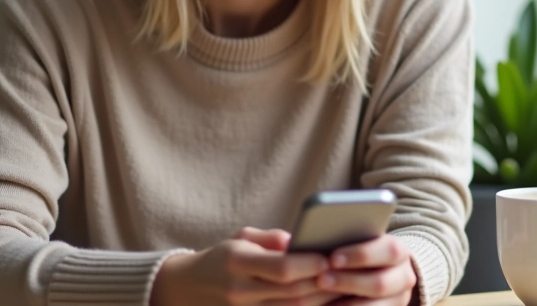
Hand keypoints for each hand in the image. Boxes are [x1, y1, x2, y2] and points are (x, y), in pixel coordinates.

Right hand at [150, 227, 341, 305]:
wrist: (187, 289)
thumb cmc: (221, 257)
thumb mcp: (240, 237)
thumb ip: (271, 239)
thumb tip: (302, 242)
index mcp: (237, 262)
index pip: (280, 267)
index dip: (309, 263)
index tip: (331, 255)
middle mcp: (240, 291)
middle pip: (292, 293)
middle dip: (323, 284)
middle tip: (349, 273)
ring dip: (321, 302)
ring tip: (345, 289)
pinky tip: (325, 304)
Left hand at [315, 235, 416, 305]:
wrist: (378, 271)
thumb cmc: (360, 250)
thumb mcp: (360, 242)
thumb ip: (348, 240)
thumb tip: (324, 240)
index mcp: (399, 252)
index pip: (388, 251)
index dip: (361, 255)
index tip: (333, 258)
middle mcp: (404, 277)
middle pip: (380, 283)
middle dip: (348, 282)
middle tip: (321, 279)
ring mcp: (399, 299)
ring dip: (346, 304)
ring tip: (321, 300)